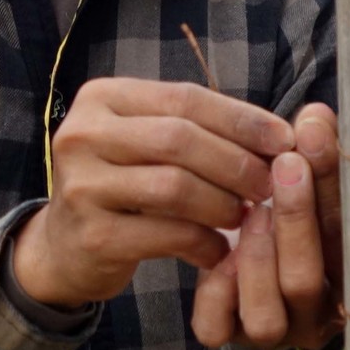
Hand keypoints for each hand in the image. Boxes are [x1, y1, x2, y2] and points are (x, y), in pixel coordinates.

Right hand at [12, 78, 294, 307]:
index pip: (185, 98)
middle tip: (270, 186)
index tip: (286, 140)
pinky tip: (218, 251)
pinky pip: (167, 235)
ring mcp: (81, 185)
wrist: (64, 248)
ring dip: (223, 204)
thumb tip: (281, 134)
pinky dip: (204, 244)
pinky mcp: (92, 235)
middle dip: (236, 163)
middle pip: (180, 139)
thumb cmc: (122, 188)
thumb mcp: (146, 145)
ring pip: (174, 187)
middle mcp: (83, 134)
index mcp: (102, 98)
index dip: (242, 119)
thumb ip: (198, 130)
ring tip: (245, 217)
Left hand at [191, 103, 342, 349]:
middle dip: (297, 218)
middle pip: (307, 281)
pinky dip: (215, 289)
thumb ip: (314, 151)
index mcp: (349, 277)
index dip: (334, 184)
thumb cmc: (292, 206)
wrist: (252, 239)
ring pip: (266, 316)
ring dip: (256, 258)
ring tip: (252, 211)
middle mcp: (316, 313)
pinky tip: (221, 249)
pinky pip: (217, 326)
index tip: (314, 135)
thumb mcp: (306, 179)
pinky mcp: (228, 332)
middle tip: (286, 164)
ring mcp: (273, 328)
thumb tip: (316, 116)